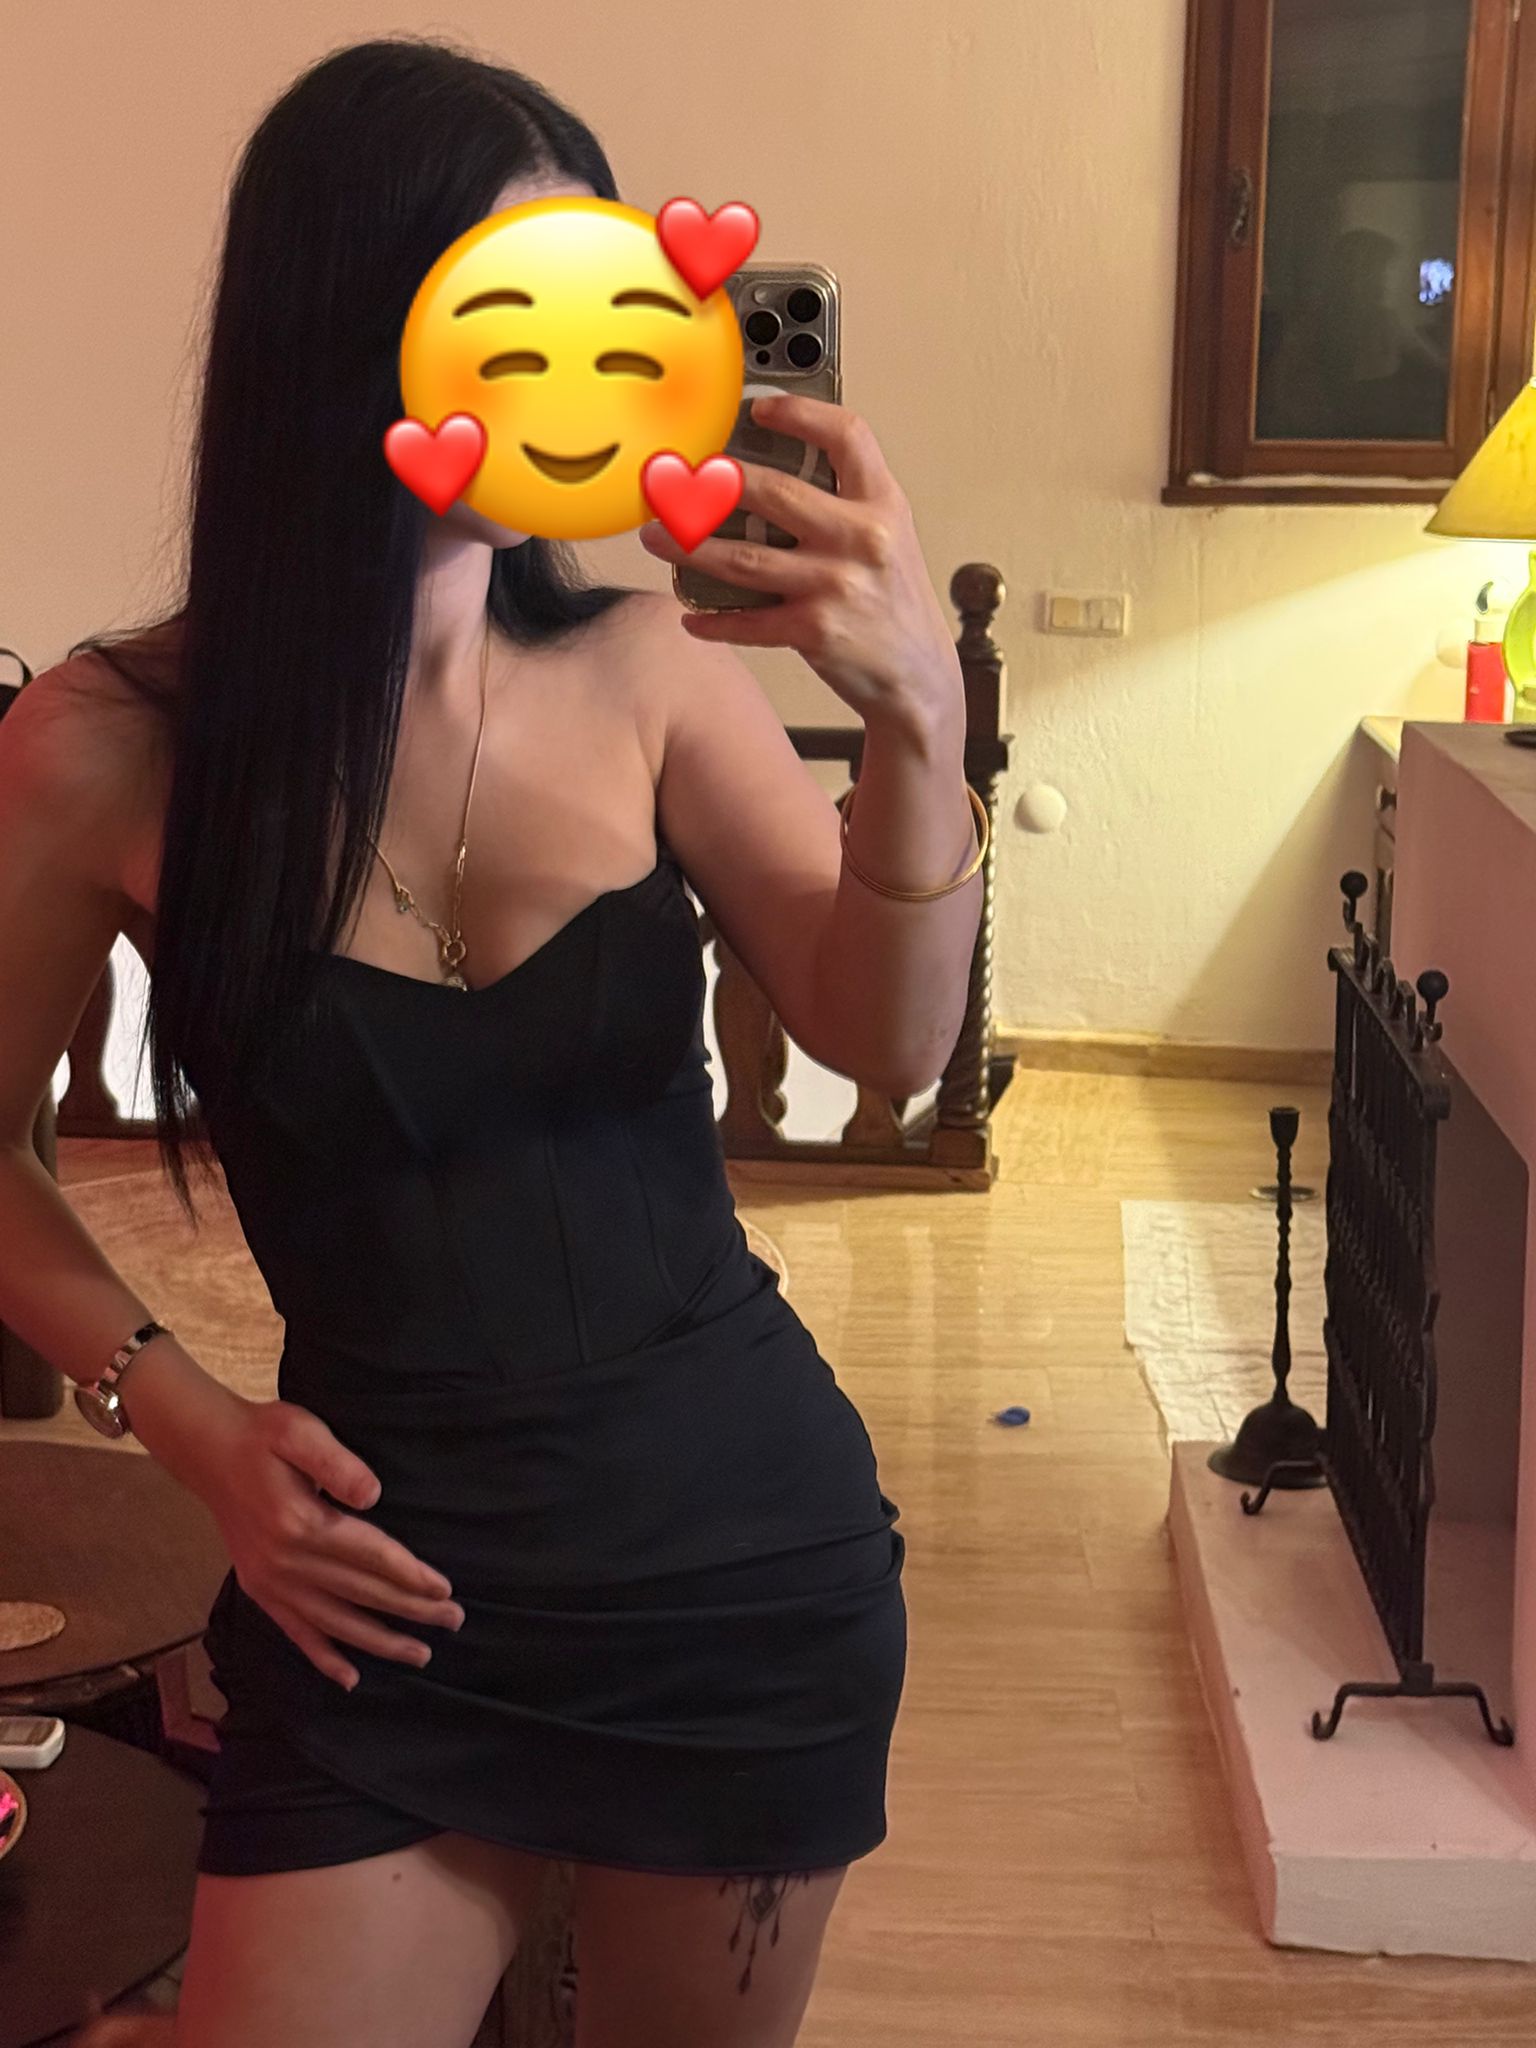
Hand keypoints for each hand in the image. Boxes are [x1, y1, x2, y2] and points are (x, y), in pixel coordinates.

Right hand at [193, 1395, 464, 1689]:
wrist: (208, 1452)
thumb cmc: (263, 1436)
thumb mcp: (300, 1432)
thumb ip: (337, 1464)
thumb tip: (373, 1495)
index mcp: (301, 1524)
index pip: (369, 1557)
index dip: (410, 1575)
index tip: (445, 1591)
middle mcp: (285, 1562)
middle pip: (361, 1594)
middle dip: (411, 1611)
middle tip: (454, 1620)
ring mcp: (270, 1582)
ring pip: (334, 1623)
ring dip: (379, 1641)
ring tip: (420, 1654)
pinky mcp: (259, 1590)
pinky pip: (296, 1632)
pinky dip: (324, 1657)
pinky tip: (350, 1678)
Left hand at [637, 393, 964, 735]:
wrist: (918, 675)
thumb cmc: (894, 601)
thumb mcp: (889, 537)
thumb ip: (846, 502)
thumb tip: (770, 474)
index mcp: (882, 504)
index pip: (847, 436)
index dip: (801, 413)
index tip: (760, 410)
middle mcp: (861, 538)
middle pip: (773, 493)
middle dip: (713, 484)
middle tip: (675, 480)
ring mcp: (836, 586)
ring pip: (744, 559)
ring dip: (690, 547)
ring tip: (656, 537)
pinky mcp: (815, 632)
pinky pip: (748, 622)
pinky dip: (714, 621)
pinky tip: (691, 617)